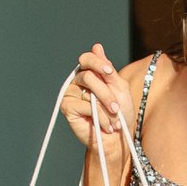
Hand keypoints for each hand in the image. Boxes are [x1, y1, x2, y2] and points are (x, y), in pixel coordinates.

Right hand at [60, 44, 131, 161]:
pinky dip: (100, 117)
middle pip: (88, 76)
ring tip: (114, 120)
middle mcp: (77, 81)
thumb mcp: (119, 88)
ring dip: (106, 108)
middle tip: (116, 108)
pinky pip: (85, 106)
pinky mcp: (67, 108)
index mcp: (89, 73)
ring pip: (88, 92)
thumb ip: (108, 70)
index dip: (97, 62)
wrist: (117, 138)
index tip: (109, 71)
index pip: (87, 58)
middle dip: (107, 93)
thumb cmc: (119, 113)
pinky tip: (106, 126)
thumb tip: (97, 46)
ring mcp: (70, 94)